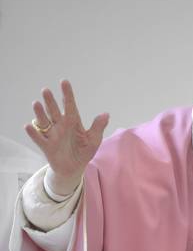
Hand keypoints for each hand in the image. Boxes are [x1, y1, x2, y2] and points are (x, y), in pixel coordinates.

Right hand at [25, 80, 108, 194]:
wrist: (74, 168)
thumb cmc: (84, 151)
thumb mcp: (94, 139)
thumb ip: (98, 127)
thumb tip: (106, 114)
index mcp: (73, 122)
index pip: (70, 105)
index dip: (67, 94)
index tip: (64, 82)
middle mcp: (61, 126)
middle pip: (54, 110)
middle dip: (50, 101)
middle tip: (46, 90)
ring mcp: (53, 135)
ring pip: (44, 121)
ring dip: (40, 113)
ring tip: (36, 103)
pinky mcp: (47, 146)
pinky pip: (39, 138)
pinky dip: (34, 132)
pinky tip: (29, 125)